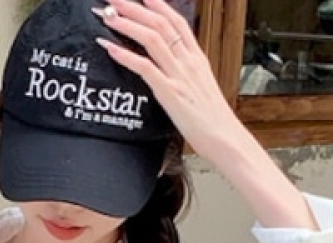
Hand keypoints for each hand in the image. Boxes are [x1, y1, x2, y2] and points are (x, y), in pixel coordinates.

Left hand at [92, 0, 244, 165]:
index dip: (158, 5)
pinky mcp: (169, 92)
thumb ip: (186, 75)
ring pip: (152, 38)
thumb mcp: (201, 89)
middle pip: (160, 24)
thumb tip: (172, 70)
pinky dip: (125, 55)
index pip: (177, 22)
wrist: (225, 138)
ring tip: (107, 16)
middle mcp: (188, 61)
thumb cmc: (212, 120)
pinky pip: (145, 67)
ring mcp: (179, 75)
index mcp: (196, 58)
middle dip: (135, 8)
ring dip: (127, 24)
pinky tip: (110, 48)